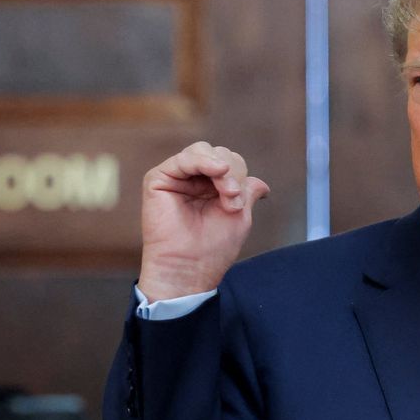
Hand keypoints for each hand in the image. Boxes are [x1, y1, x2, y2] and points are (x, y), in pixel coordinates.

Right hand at [138, 142, 269, 301]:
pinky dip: (203, 161)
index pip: (231, 163)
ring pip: (202, 150)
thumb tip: (262, 184)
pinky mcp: (158, 180)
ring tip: (227, 193)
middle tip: (233, 199)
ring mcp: (175, 178)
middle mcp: (192, 181)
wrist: (188, 268)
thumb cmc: (212, 249)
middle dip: (233, 172)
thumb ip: (247, 193)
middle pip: (218, 154)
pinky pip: (183, 158)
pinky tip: (218, 170)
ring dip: (221, 169)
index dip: (240, 176)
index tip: (239, 204)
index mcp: (210, 189)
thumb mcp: (240, 216)